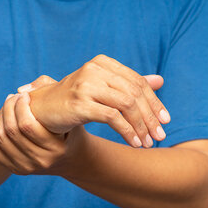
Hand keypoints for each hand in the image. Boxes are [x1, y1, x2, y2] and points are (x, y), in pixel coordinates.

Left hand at [0, 91, 70, 175]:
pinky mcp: (17, 169)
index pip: (27, 126)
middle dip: (8, 108)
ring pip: (0, 139)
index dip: (20, 106)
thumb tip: (21, 90)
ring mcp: (27, 168)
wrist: (72, 158)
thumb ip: (51, 92)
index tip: (24, 95)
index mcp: (56, 149)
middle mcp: (41, 161)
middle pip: (11, 132)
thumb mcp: (71, 111)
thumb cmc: (70, 128)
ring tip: (6, 106)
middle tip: (12, 97)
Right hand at [25, 54, 170, 147]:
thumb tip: (160, 80)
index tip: (166, 121)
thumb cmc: (75, 101)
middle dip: (151, 117)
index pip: (137, 82)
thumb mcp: (104, 89)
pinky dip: (128, 132)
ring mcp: (86, 85)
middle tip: (160, 136)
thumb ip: (130, 84)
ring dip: (141, 127)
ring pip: (127, 105)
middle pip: (135, 93)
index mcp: (102, 63)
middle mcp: (94, 69)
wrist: (41, 111)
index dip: (155, 102)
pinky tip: (134, 143)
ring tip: (148, 143)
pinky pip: (113, 118)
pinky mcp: (80, 103)